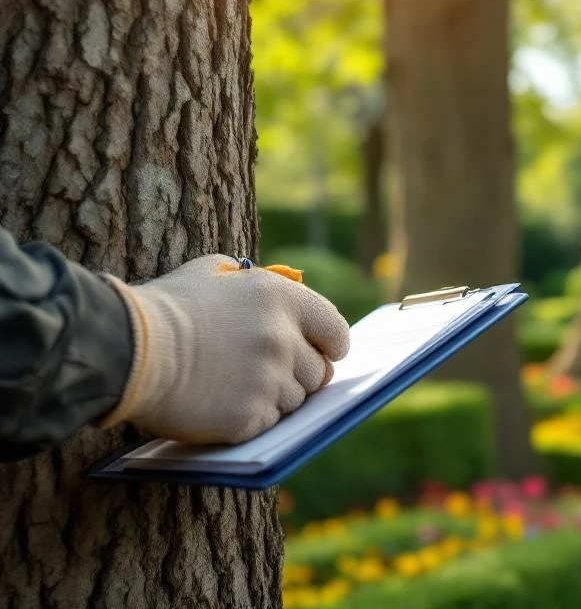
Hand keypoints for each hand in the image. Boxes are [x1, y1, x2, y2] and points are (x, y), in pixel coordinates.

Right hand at [100, 255, 349, 443]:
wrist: (127, 348)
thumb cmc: (166, 307)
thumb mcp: (212, 272)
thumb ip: (252, 280)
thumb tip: (277, 285)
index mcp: (282, 299)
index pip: (336, 330)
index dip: (331, 345)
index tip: (325, 353)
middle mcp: (284, 339)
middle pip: (319, 373)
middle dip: (300, 375)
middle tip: (269, 375)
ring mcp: (269, 381)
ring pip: (295, 402)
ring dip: (274, 399)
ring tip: (235, 387)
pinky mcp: (249, 417)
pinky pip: (269, 425)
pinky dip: (251, 421)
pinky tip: (222, 406)